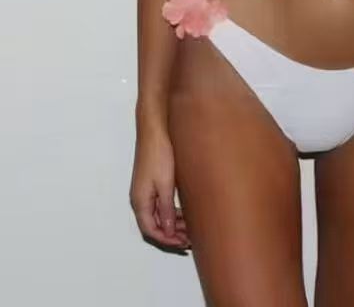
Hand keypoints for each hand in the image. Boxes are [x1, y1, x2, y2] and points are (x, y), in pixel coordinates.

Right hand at [129, 127, 190, 249]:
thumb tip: (168, 231)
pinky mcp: (151, 183)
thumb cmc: (159, 154)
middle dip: (171, 235)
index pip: (151, 230)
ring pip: (158, 216)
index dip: (167, 240)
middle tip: (190, 239)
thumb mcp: (166, 185)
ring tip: (191, 228)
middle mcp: (140, 199)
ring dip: (173, 224)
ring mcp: (145, 191)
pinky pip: (160, 205)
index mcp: (140, 201)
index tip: (184, 244)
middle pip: (153, 225)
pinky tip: (185, 213)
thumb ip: (167, 209)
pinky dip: (172, 212)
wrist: (155, 131)